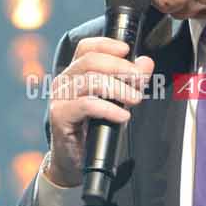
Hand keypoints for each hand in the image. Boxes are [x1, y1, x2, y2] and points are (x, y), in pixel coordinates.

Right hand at [43, 38, 154, 187]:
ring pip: (91, 81)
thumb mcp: (118, 100)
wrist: (76, 161)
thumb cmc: (94, 128)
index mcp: (75, 73)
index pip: (86, 47)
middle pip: (91, 60)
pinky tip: (123, 116)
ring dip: (119, 89)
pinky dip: (109, 108)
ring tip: (135, 99)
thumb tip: (146, 62)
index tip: (127, 50)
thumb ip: (131, 80)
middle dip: (120, 67)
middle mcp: (65, 81)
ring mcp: (60, 97)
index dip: (107, 45)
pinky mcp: (60, 115)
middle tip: (140, 79)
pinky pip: (87, 104)